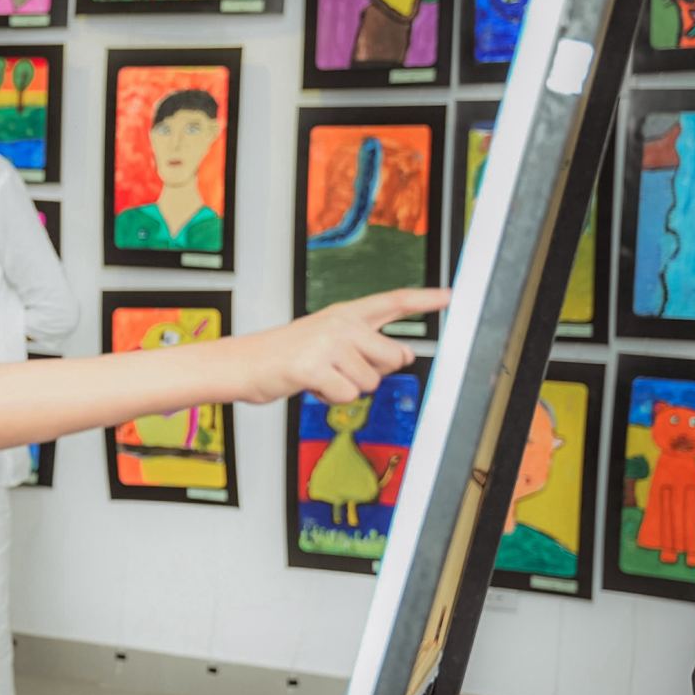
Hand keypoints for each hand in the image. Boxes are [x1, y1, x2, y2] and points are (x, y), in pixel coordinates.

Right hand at [246, 288, 450, 405]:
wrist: (244, 363)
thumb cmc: (286, 354)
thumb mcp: (328, 340)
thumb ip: (368, 346)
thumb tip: (405, 356)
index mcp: (344, 314)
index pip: (392, 302)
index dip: (424, 299)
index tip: (450, 296)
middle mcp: (340, 323)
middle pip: (392, 357)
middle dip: (374, 372)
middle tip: (340, 369)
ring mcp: (327, 343)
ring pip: (369, 382)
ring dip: (347, 388)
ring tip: (319, 375)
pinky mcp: (314, 366)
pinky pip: (346, 395)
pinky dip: (329, 398)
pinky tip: (310, 384)